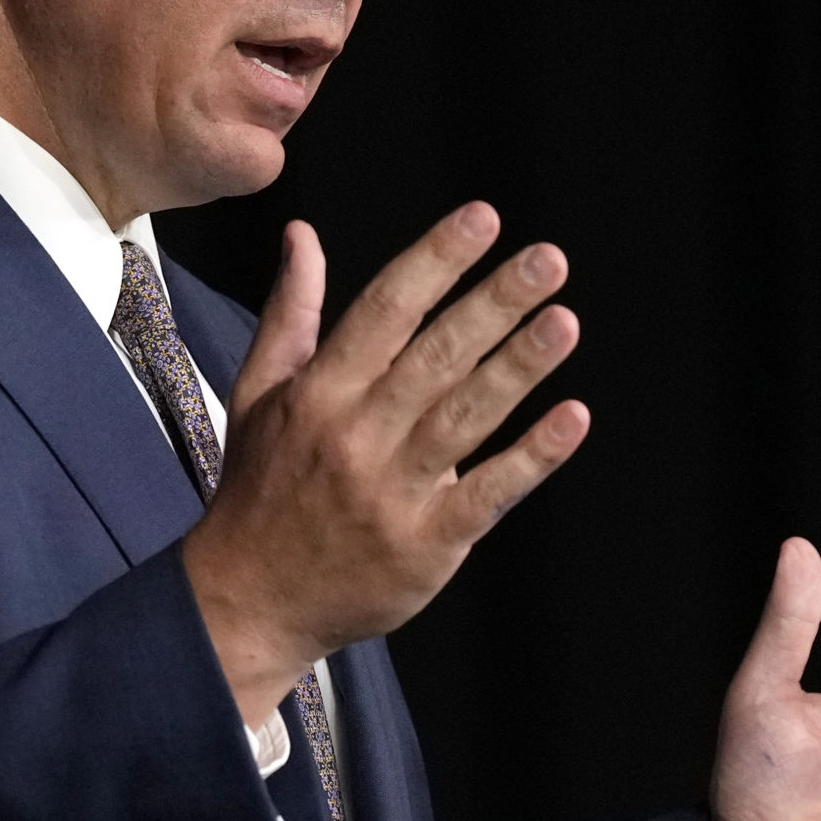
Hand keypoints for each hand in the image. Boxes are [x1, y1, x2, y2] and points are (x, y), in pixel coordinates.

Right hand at [183, 204, 588, 726]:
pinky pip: (487, 494)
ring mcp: (393, 493)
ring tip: (565, 321)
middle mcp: (355, 437)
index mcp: (317, 394)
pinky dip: (532, 457)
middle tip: (549, 259)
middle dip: (494, 302)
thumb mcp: (258, 394)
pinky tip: (572, 419)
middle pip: (435, 357)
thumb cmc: (259, 490)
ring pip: (465, 417)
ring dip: (519, 367)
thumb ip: (291, 312)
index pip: (384, 310)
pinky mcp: (426, 546)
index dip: (435, 261)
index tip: (483, 218)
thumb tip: (303, 233)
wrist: (247, 602)